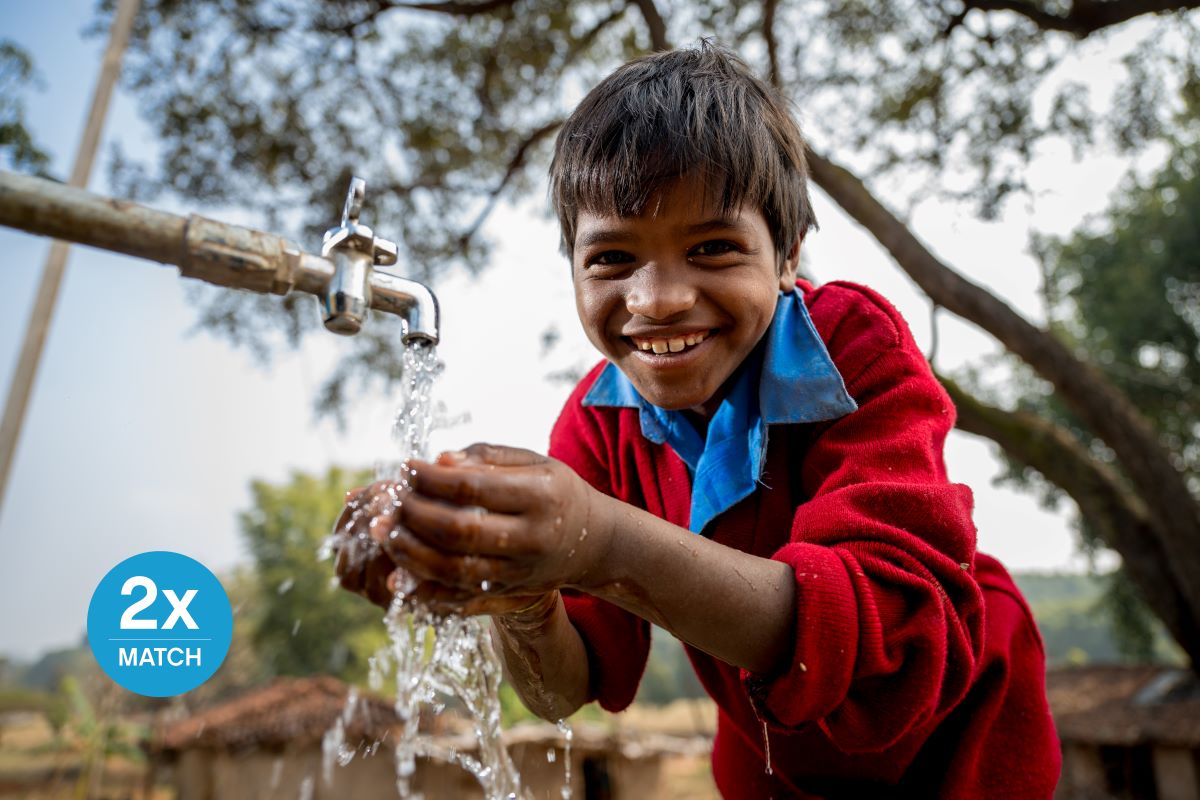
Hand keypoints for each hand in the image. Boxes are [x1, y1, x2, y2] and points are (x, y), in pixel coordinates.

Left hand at [387, 443, 609, 599]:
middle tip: (388, 500)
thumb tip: (438, 460)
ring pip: (455, 570)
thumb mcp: (533, 462)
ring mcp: (521, 571)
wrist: (593, 541)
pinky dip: (425, 593)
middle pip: (460, 531)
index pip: (473, 487)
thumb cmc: (554, 491)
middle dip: (414, 515)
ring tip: (383, 532)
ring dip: (410, 553)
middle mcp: (533, 537)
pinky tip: (398, 576)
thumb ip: (487, 457)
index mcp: (540, 496)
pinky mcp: (510, 594)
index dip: (431, 478)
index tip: (406, 467)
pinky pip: (461, 601)